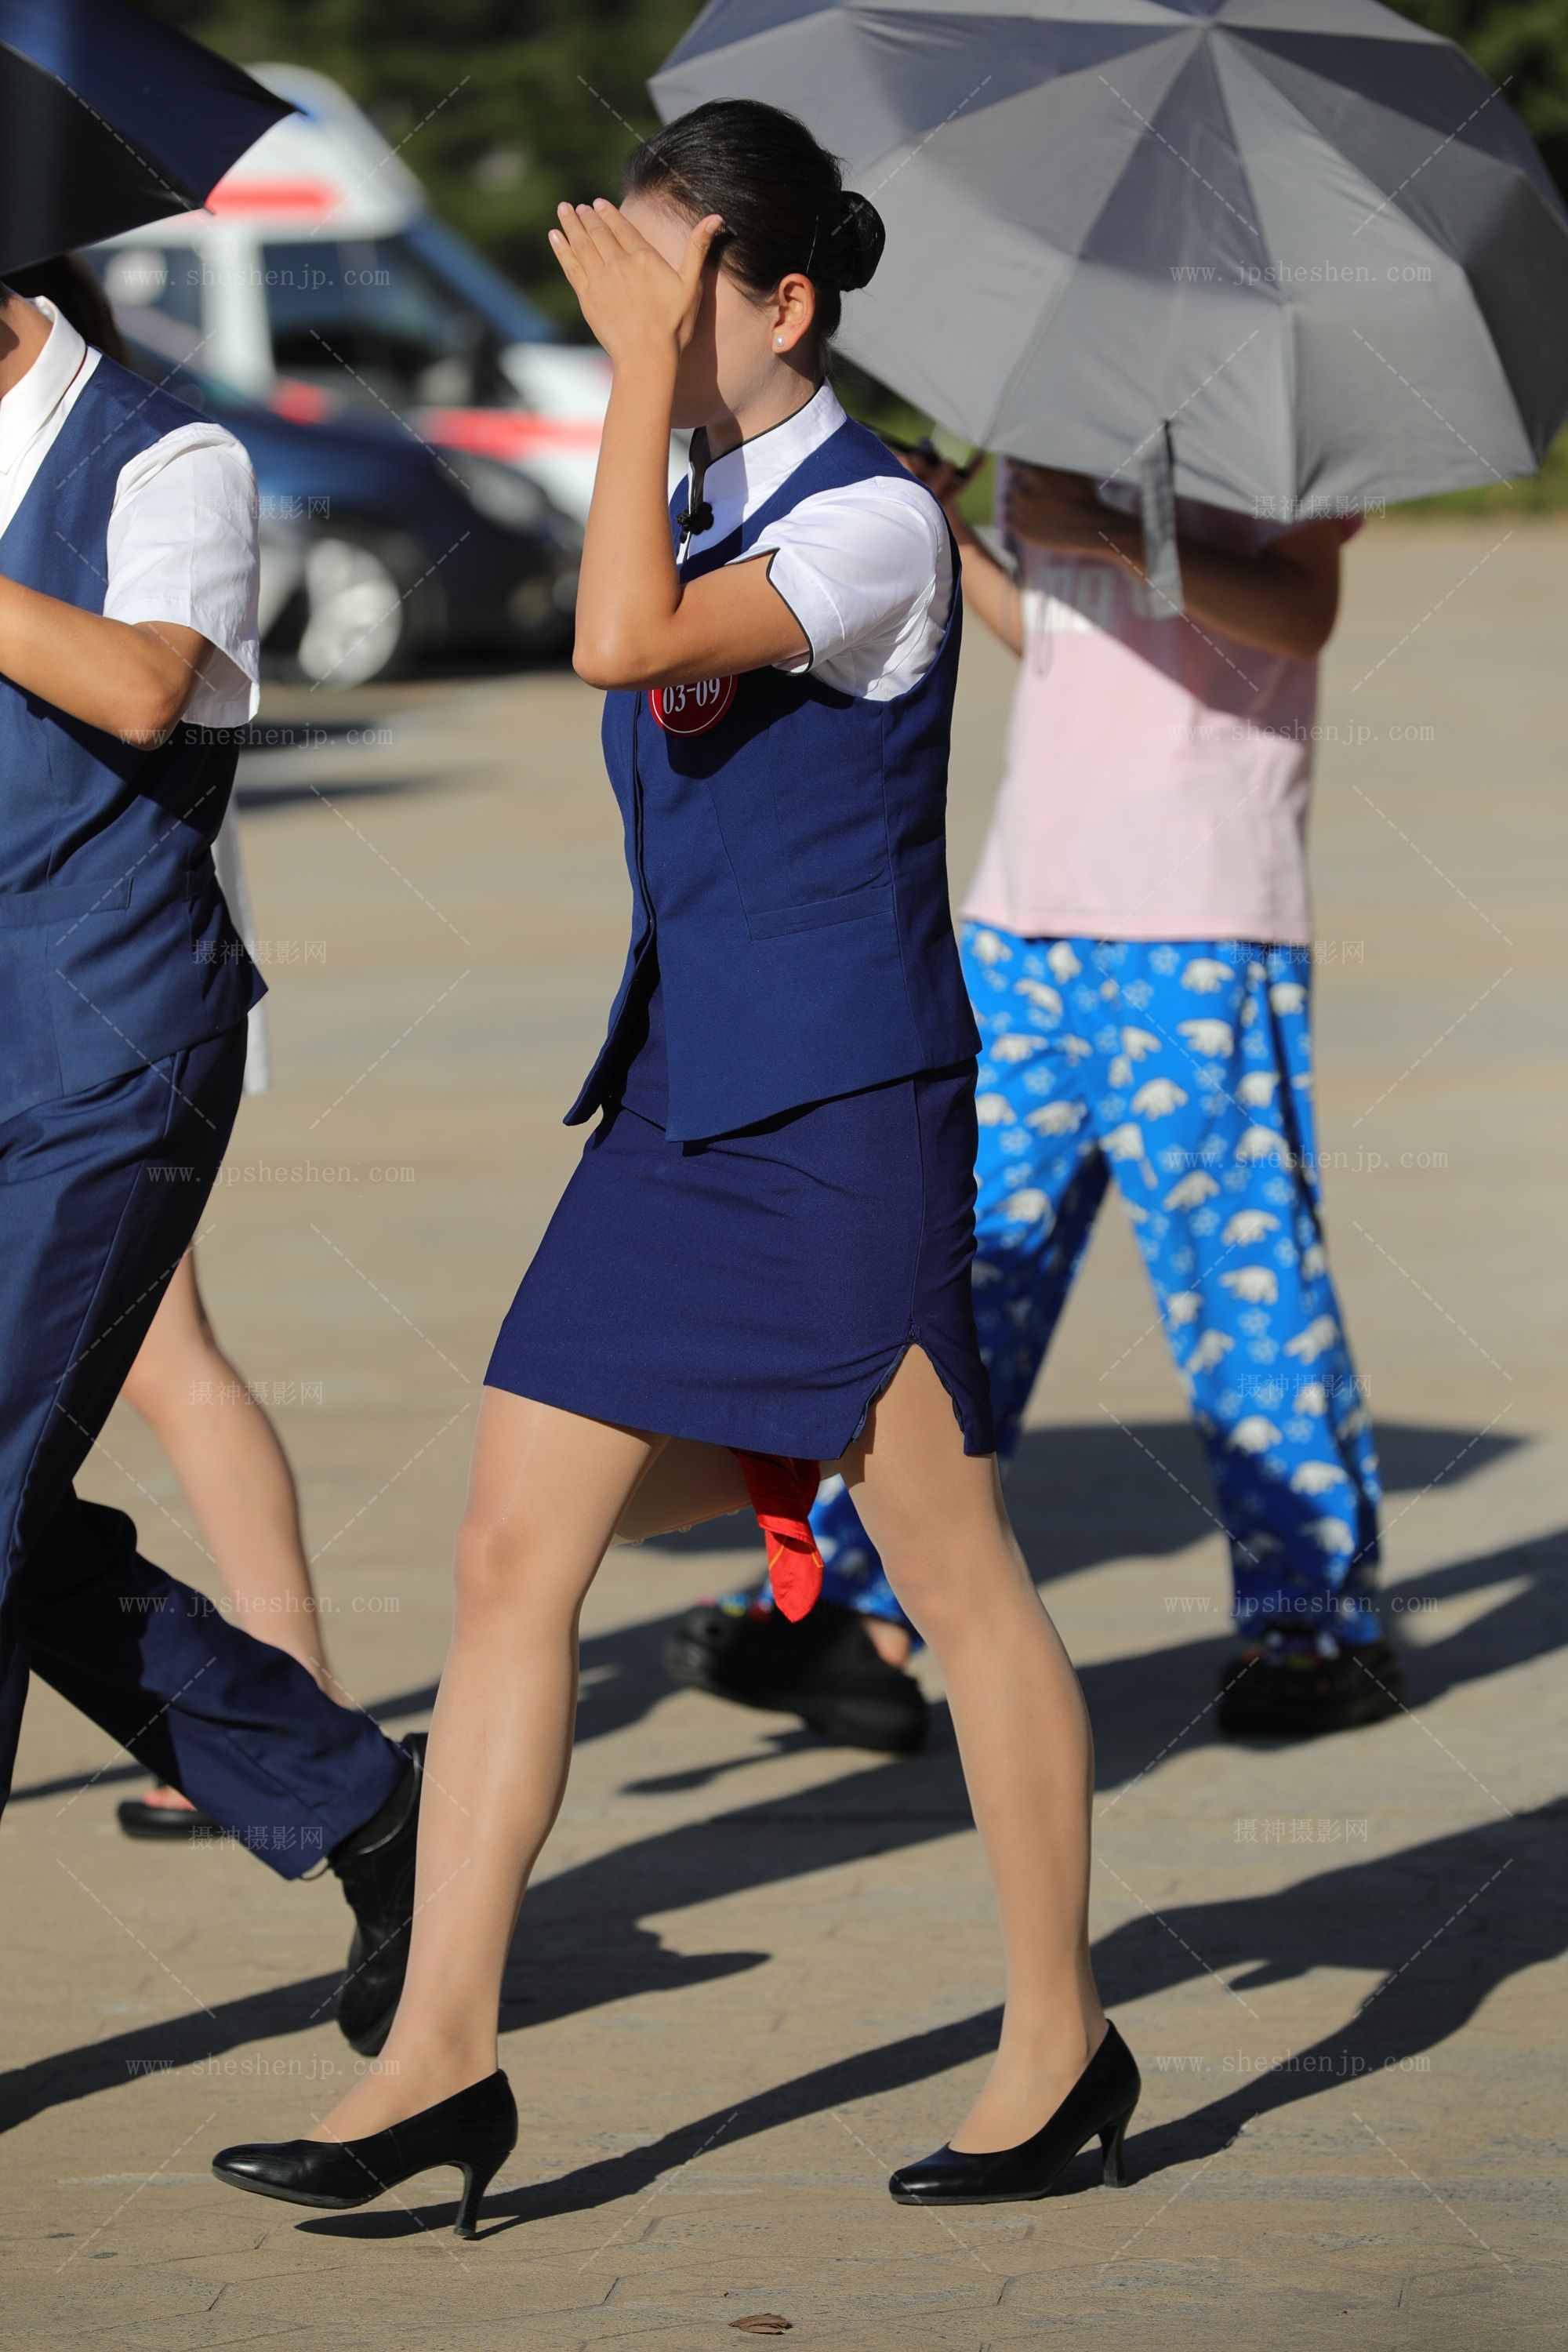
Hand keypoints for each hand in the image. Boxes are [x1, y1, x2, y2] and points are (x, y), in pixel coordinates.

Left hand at [548, 199, 722, 370]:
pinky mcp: (587, 297)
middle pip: (599, 233)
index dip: (609, 213)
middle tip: (577, 207)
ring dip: (572, 225)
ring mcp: (600, 280)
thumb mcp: (692, 285)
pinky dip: (562, 249)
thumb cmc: (674, 325)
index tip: (597, 203)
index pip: (622, 228)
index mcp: (643, 258)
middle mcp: (618, 263)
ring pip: (582, 244)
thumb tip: (716, 216)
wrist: (646, 356)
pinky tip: (555, 236)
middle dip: (587, 217)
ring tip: (564, 210)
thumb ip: (698, 249)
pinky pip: (571, 265)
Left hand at [1000, 462, 1117, 554]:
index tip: (1018, 468)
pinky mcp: (1022, 530)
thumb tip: (1047, 450)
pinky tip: (1025, 516)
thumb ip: (1053, 463)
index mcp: (1035, 474)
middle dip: (1019, 484)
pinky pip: (1007, 519)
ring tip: (1028, 504)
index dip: (1016, 466)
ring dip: (1015, 501)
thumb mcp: (1073, 471)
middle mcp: (1024, 492)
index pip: (1013, 464)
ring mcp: (1021, 512)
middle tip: (1031, 489)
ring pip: (1008, 501)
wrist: (1088, 527)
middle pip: (1011, 483)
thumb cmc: (1085, 497)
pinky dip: (1014, 517)